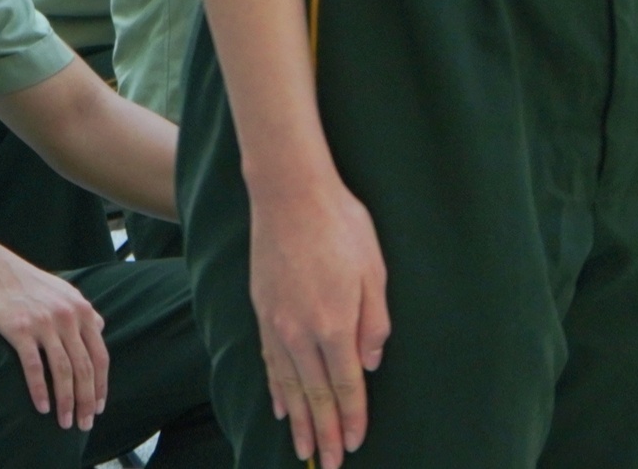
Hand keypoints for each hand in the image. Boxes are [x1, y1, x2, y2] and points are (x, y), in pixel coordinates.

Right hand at [0, 241, 111, 430]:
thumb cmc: (28, 285)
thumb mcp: (64, 292)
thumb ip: (83, 312)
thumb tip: (100, 327)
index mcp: (83, 311)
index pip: (100, 356)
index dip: (101, 384)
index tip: (100, 406)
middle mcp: (69, 317)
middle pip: (85, 367)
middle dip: (88, 399)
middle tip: (85, 423)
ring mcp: (46, 324)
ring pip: (64, 370)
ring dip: (67, 400)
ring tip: (66, 422)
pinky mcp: (20, 330)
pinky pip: (35, 366)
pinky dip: (41, 389)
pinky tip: (42, 407)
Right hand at [249, 173, 389, 467]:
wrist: (289, 196)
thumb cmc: (342, 227)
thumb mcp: (375, 271)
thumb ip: (375, 323)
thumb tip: (371, 364)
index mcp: (334, 324)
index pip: (345, 385)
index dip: (352, 417)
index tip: (354, 444)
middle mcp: (301, 333)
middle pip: (314, 396)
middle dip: (323, 433)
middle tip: (327, 465)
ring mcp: (276, 325)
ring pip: (288, 386)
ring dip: (298, 422)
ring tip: (303, 449)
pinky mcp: (262, 313)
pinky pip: (269, 364)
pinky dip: (276, 391)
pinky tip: (281, 408)